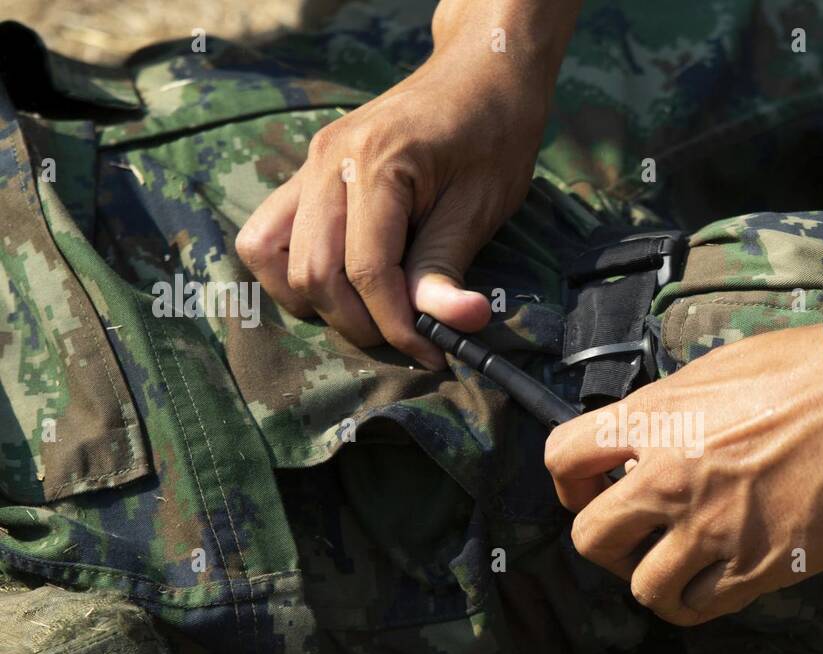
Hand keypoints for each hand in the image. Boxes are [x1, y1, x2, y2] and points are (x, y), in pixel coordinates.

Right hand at [236, 1, 579, 367]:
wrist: (481, 72)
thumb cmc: (493, 133)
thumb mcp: (483, 204)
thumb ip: (448, 267)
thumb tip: (451, 328)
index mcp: (375, 164)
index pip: (367, 271)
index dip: (397, 326)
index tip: (433, 352)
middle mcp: (328, 162)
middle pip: (313, 273)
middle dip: (359, 322)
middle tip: (408, 338)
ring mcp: (310, 164)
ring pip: (271, 255)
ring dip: (315, 301)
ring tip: (371, 314)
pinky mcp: (309, 173)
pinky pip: (271, 233)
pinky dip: (295, 271)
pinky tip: (342, 286)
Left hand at [545, 324, 822, 624]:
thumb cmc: (808, 371)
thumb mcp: (719, 369)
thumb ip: (672, 408)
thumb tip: (649, 437)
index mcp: (655, 419)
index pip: (563, 458)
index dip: (570, 486)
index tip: (595, 494)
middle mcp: (670, 478)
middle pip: (590, 540)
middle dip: (607, 548)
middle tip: (635, 543)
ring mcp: (712, 528)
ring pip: (645, 590)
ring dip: (656, 583)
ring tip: (680, 572)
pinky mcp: (757, 566)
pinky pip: (702, 607)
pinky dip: (701, 601)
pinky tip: (718, 583)